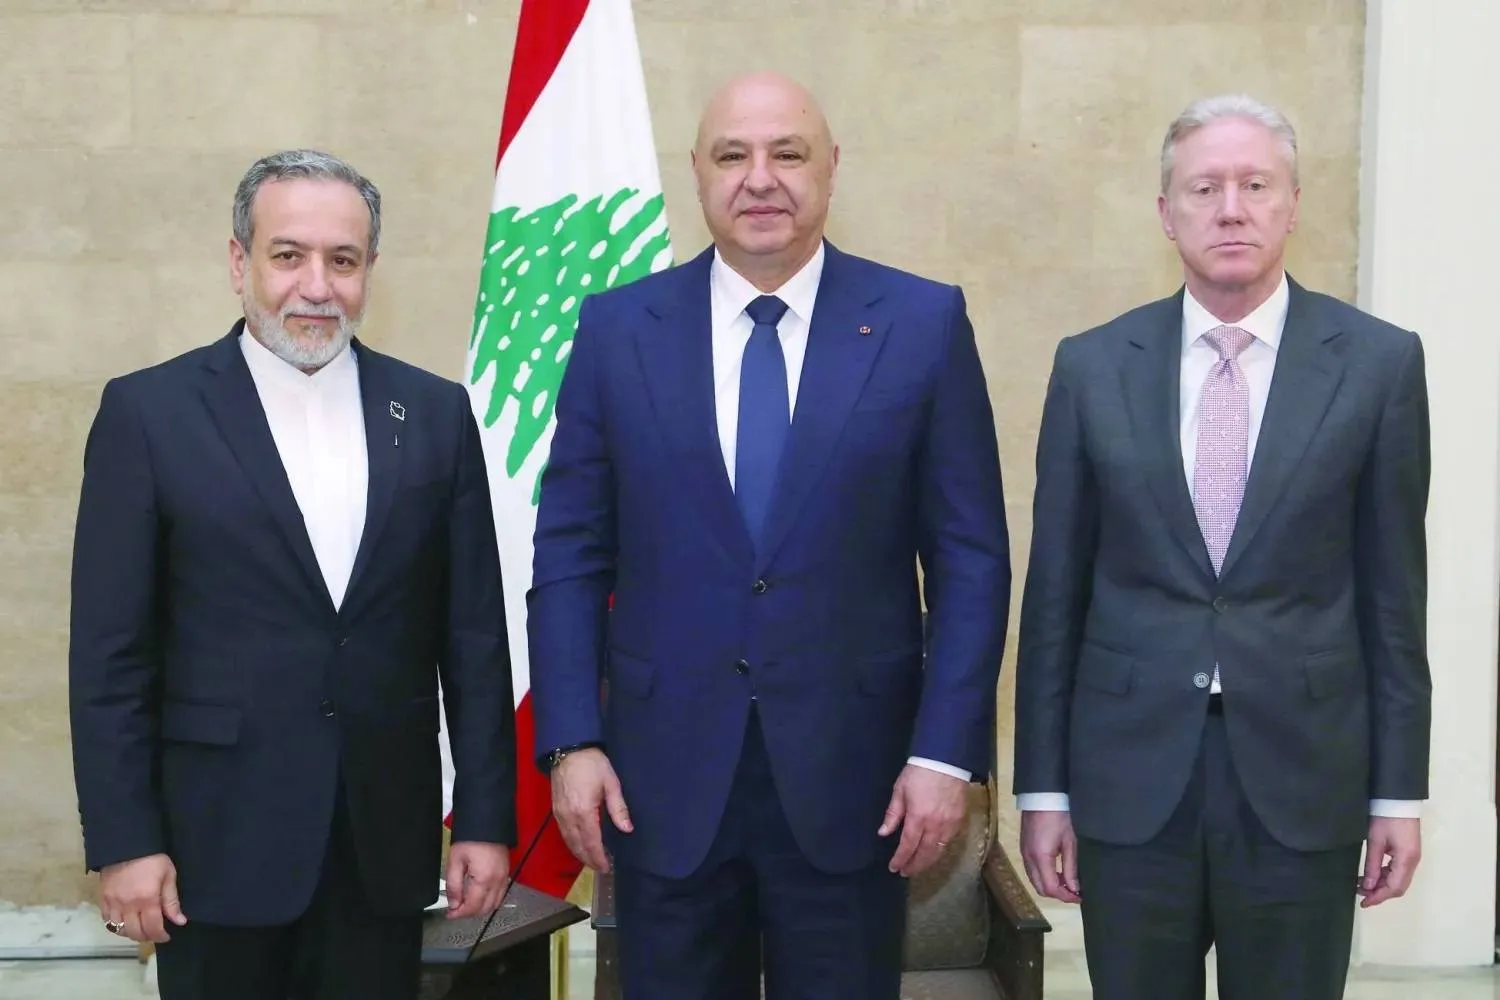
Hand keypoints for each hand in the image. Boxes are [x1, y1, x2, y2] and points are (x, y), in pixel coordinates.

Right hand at [98, 853, 185, 943]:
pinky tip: (126, 921)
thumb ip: (172, 901)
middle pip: (135, 932)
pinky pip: (107, 921)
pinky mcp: (103, 899)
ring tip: (141, 928)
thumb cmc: (153, 859)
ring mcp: (113, 903)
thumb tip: (179, 921)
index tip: (166, 936)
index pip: (153, 928)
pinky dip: (116, 926)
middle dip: (147, 937)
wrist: (127, 845)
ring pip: (119, 930)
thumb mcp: (168, 875)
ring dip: (131, 933)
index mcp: (147, 899)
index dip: (161, 936)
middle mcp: (128, 905)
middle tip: (155, 933)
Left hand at [444, 842, 510, 919]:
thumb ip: (453, 885)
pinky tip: (479, 896)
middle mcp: (497, 881)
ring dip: (480, 908)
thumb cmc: (472, 838)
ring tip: (466, 903)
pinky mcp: (506, 873)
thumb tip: (453, 903)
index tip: (449, 913)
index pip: (472, 907)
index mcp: (484, 879)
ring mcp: (504, 878)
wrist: (487, 823)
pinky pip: (500, 895)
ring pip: (494, 905)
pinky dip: (490, 901)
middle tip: (455, 909)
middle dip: (469, 913)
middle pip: (485, 909)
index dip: (459, 914)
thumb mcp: (455, 861)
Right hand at [551, 748, 631, 873]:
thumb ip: (619, 809)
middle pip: (578, 846)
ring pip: (569, 842)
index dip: (599, 857)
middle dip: (589, 859)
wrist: (569, 750)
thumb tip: (627, 829)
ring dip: (580, 854)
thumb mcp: (611, 784)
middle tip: (601, 868)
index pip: (591, 842)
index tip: (606, 867)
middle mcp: (569, 817)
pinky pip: (563, 834)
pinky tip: (579, 846)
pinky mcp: (555, 811)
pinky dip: (572, 844)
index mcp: (584, 812)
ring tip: (592, 861)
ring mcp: (560, 815)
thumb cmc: (593, 764)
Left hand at [878, 764, 966, 877]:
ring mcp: (950, 824)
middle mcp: (935, 825)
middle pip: (925, 854)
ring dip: (928, 862)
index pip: (908, 846)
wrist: (946, 760)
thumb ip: (893, 814)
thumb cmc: (919, 773)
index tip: (894, 868)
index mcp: (918, 817)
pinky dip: (940, 850)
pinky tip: (933, 852)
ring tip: (918, 866)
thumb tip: (883, 832)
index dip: (900, 859)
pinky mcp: (960, 820)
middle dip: (914, 865)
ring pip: (938, 851)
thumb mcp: (900, 790)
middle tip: (906, 872)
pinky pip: (949, 842)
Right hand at [1020, 810, 1080, 903]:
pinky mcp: (1024, 847)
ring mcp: (1024, 853)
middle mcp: (1028, 858)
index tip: (1080, 897)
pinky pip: (1032, 870)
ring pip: (1034, 880)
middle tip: (1074, 891)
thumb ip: (1071, 867)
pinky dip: (1044, 876)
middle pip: (1040, 888)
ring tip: (1067, 881)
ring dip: (1050, 885)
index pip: (1051, 888)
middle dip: (1057, 893)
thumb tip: (1074, 888)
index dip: (1066, 896)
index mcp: (1040, 857)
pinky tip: (1056, 870)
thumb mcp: (1070, 842)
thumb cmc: (1061, 816)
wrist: (1043, 794)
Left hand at [1359, 816, 1420, 907]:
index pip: (1394, 887)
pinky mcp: (1408, 853)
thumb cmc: (1385, 817)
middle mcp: (1413, 862)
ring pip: (1398, 880)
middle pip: (1398, 886)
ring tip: (1362, 885)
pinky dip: (1385, 876)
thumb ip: (1372, 865)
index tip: (1363, 903)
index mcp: (1407, 860)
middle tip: (1360, 894)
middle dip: (1380, 893)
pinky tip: (1372, 875)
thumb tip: (1368, 887)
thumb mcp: (1375, 841)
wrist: (1397, 800)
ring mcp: (1412, 858)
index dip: (1378, 897)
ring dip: (1382, 885)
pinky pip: (1398, 871)